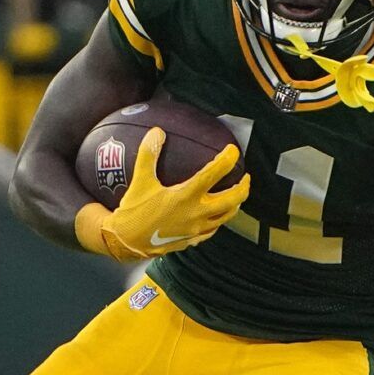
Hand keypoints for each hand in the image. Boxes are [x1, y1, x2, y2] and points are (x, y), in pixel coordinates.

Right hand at [76, 127, 249, 261]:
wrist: (127, 242)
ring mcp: (197, 229)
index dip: (226, 160)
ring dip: (236, 204)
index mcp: (186, 196)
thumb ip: (149, 155)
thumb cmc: (133, 210)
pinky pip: (214, 229)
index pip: (213, 174)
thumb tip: (157, 132)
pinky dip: (220, 219)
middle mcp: (196, 213)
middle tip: (246, 176)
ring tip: (237, 194)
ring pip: (227, 216)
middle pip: (232, 199)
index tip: (233, 151)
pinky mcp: (193, 240)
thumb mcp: (140, 180)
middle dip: (243, 187)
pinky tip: (218, 214)